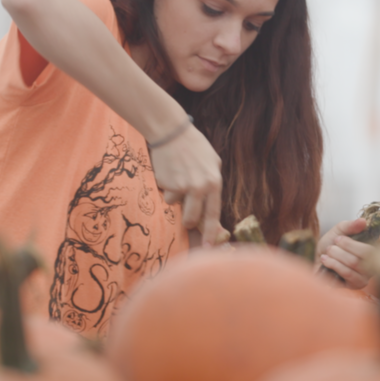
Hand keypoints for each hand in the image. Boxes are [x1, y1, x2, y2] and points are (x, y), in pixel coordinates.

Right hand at [149, 123, 226, 246]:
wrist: (171, 132)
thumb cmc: (195, 147)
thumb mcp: (213, 162)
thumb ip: (214, 184)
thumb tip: (212, 211)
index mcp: (213, 182)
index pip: (213, 215)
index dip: (210, 234)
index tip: (208, 247)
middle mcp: (199, 187)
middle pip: (191, 219)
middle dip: (188, 221)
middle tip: (186, 217)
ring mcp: (181, 186)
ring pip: (175, 206)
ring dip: (175, 198)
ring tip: (178, 179)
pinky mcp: (165, 184)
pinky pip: (165, 194)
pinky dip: (166, 187)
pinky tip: (169, 172)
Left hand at [316, 218, 379, 288]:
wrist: (314, 263)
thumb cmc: (330, 247)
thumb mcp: (337, 231)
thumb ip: (349, 225)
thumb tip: (363, 222)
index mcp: (376, 243)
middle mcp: (377, 259)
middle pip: (372, 253)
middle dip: (349, 245)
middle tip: (336, 241)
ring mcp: (369, 274)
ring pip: (357, 263)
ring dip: (338, 254)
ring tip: (329, 250)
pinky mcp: (358, 285)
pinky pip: (349, 274)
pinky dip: (335, 264)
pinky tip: (326, 259)